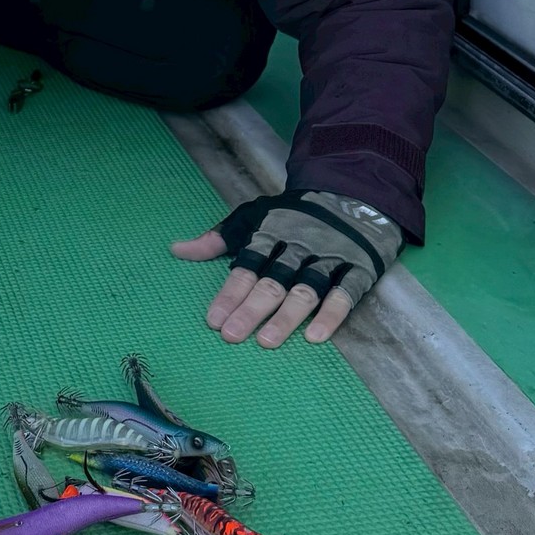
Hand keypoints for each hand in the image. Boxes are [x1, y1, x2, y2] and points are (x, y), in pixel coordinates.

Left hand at [170, 191, 402, 348]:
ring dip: (286, 317)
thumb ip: (217, 238)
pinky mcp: (358, 269)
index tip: (212, 320)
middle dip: (251, 309)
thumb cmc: (293, 213)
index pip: (246, 267)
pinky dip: (331, 314)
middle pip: (272, 281)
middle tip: (231, 335)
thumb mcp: (253, 215)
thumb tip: (177, 250)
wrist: (353, 193)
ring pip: (305, 290)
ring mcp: (329, 258)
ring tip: (266, 341)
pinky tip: (315, 336)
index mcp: (270, 233)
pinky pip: (345, 294)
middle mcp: (298, 247)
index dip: (230, 294)